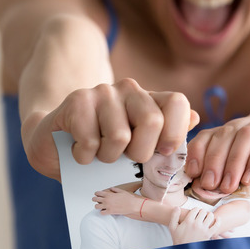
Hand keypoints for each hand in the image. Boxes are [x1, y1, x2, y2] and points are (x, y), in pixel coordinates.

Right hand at [21, 78, 199, 179]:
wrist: (54, 143)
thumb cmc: (101, 148)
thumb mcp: (136, 146)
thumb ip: (165, 136)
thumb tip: (195, 118)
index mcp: (149, 100)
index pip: (177, 102)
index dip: (176, 131)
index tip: (164, 152)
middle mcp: (128, 90)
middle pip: (152, 121)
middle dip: (140, 154)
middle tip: (124, 159)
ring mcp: (102, 92)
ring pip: (120, 136)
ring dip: (107, 158)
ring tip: (98, 154)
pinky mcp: (77, 101)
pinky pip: (91, 140)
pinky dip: (85, 157)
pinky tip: (80, 150)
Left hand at [92, 187, 140, 215]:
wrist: (132, 205)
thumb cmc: (128, 198)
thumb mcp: (121, 191)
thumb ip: (115, 189)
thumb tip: (111, 188)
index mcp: (109, 194)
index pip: (98, 193)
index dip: (96, 194)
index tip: (97, 194)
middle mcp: (107, 200)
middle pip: (95, 199)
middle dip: (94, 199)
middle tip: (96, 200)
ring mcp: (108, 206)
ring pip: (96, 207)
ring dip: (97, 206)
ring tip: (100, 206)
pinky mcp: (110, 212)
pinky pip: (102, 213)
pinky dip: (102, 212)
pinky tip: (104, 211)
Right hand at [168, 207, 218, 244]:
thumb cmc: (178, 238)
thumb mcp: (172, 227)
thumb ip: (174, 216)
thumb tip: (177, 207)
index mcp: (188, 221)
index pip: (196, 209)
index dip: (195, 209)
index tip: (194, 213)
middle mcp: (196, 224)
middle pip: (203, 211)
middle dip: (202, 212)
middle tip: (200, 215)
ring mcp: (203, 230)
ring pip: (210, 216)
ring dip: (209, 214)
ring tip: (206, 217)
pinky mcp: (208, 235)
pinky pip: (216, 225)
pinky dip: (218, 221)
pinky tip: (216, 219)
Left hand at [185, 108, 249, 225]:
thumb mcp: (247, 193)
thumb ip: (224, 187)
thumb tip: (194, 193)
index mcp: (241, 134)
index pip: (211, 135)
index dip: (199, 153)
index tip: (192, 176)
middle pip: (225, 132)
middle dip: (213, 160)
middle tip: (209, 186)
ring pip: (245, 132)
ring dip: (233, 160)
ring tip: (228, 185)